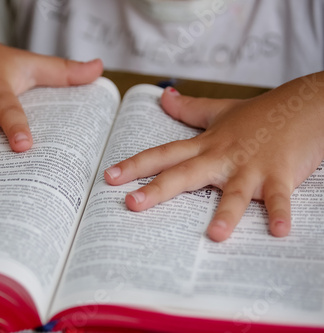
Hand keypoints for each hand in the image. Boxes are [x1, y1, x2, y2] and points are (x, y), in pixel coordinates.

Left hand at [105, 73, 323, 241]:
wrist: (306, 105)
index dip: (135, 164)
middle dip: (158, 189)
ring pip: (235, 192)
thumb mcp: (221, 110)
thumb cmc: (261, 114)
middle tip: (132, 204)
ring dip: (226, 213)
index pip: (164, 154)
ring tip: (214, 235)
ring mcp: (251, 167)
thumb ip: (190, 108)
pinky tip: (278, 232)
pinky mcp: (280, 175)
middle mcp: (222, 157)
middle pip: (185, 174)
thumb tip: (164, 96)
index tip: (109, 177)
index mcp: (206, 145)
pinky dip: (280, 213)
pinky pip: (280, 198)